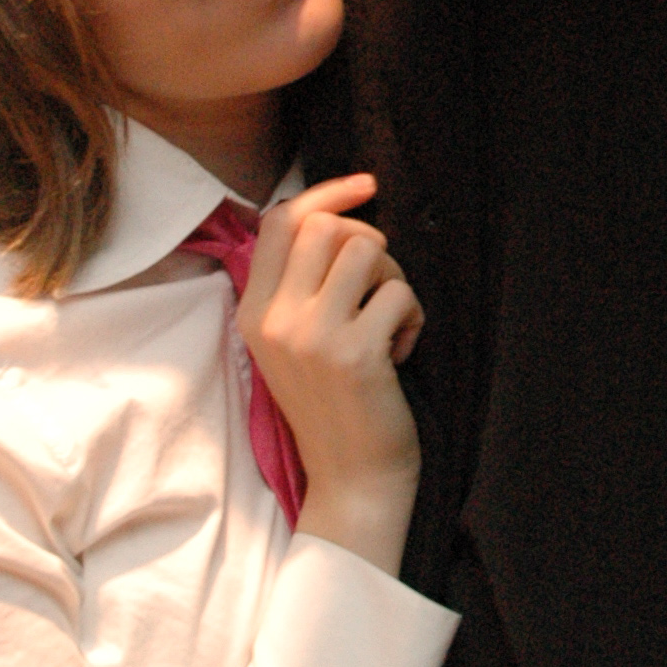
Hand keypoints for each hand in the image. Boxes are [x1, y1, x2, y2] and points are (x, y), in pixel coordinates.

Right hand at [237, 174, 423, 575]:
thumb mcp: (293, 342)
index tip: (365, 187)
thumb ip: (298, 284)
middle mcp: (274, 319)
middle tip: (380, 286)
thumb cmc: (334, 404)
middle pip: (325, 226)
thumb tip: (332, 216)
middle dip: (369, 242)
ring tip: (391, 318)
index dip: (326, 194)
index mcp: (253, 312)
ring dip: (394, 277)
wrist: (351, 479)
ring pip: (367, 249)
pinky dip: (413, 316)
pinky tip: (400, 352)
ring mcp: (312, 336)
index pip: (278, 220)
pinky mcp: (355, 354)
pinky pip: (400, 294)